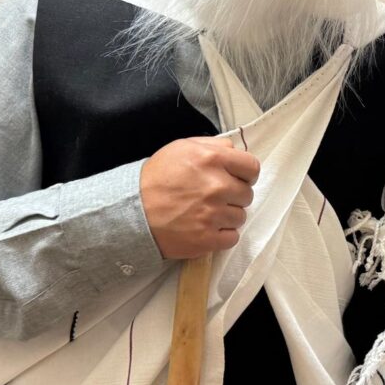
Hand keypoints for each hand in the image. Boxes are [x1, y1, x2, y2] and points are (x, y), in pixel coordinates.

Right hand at [140, 136, 259, 259]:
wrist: (131, 211)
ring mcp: (213, 214)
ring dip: (227, 216)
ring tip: (205, 213)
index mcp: (212, 159)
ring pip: (240, 217)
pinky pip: (232, 237)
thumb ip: (213, 146)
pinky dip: (222, 235)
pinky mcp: (207, 239)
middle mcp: (217, 186)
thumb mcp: (182, 148)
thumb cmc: (156, 177)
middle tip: (214, 197)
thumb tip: (235, 151)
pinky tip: (206, 227)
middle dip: (234, 195)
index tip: (237, 179)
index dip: (246, 174)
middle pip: (247, 194)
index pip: (252, 168)